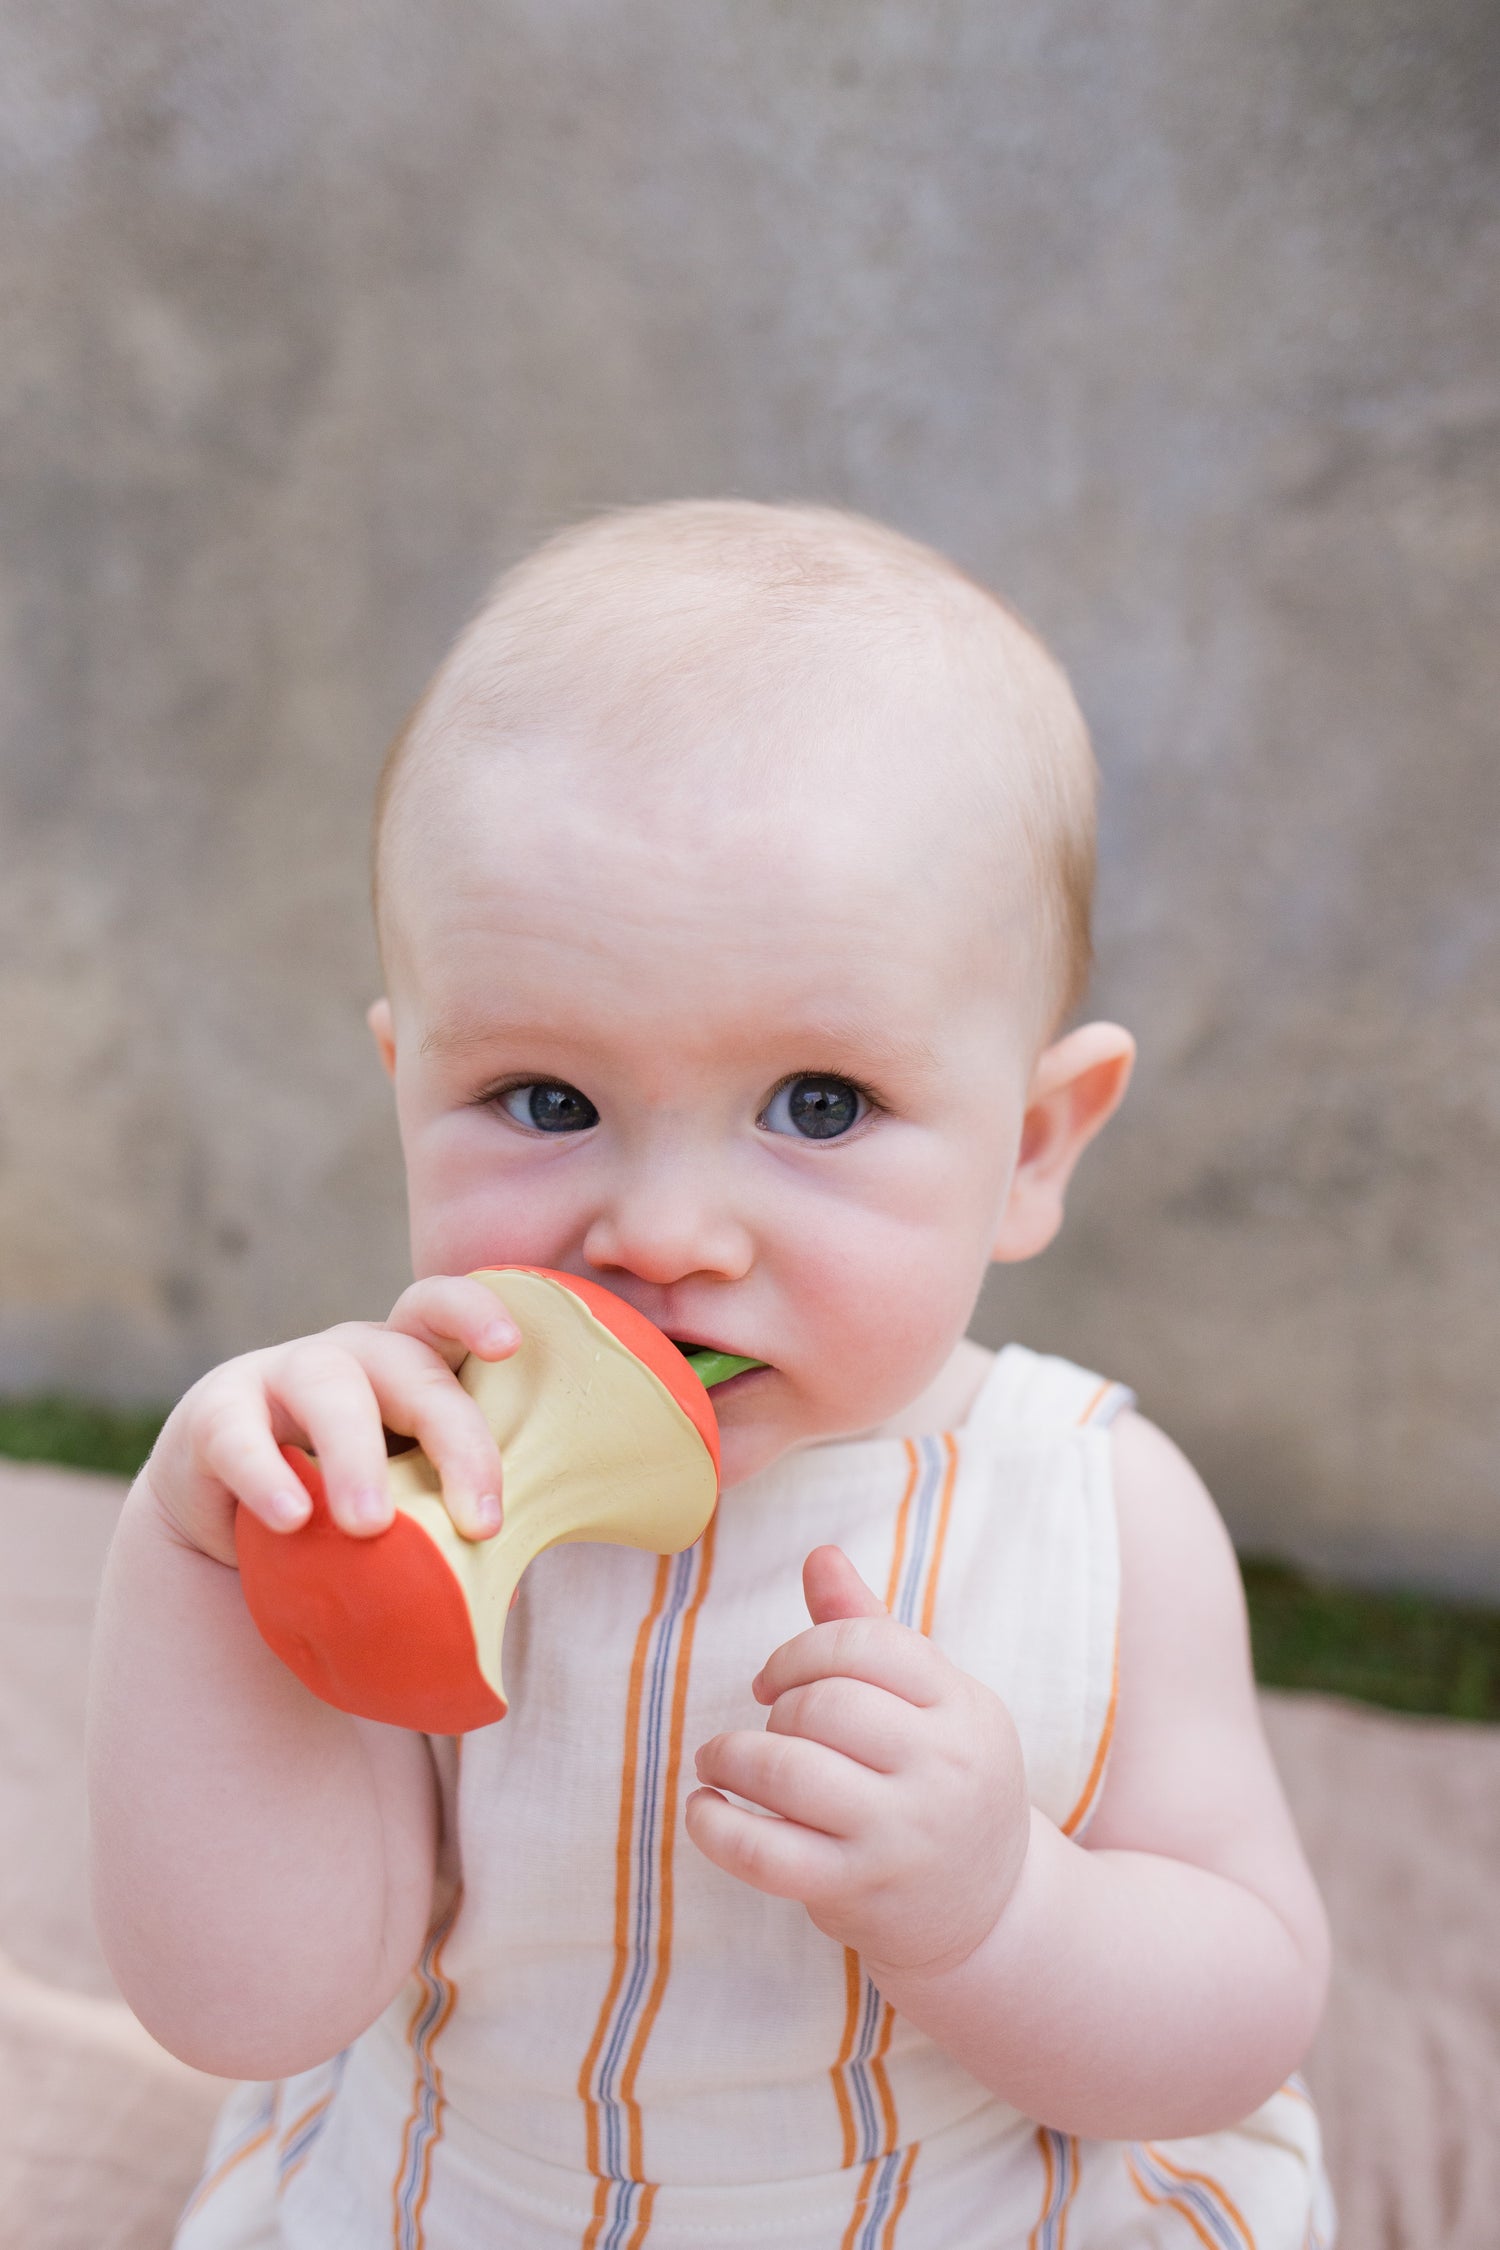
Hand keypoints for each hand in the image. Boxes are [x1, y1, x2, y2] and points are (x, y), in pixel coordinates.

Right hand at [138, 1275, 519, 1567]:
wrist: (230, 1519)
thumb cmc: (345, 1503)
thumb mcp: (405, 1499)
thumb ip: (450, 1519)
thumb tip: (508, 1595)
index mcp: (413, 1365)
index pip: (445, 1315)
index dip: (475, 1315)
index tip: (507, 1345)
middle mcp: (354, 1355)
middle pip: (411, 1367)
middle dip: (455, 1439)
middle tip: (480, 1523)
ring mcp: (281, 1374)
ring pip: (331, 1391)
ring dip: (357, 1457)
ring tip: (370, 1527)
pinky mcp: (216, 1415)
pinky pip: (240, 1436)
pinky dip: (266, 1476)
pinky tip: (291, 1520)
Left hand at [686, 1547, 1030, 1978]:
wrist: (991, 1910)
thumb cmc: (941, 1781)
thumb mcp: (930, 1702)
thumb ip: (868, 1629)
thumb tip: (818, 1555)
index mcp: (964, 1707)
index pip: (867, 1644)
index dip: (802, 1650)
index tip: (775, 1678)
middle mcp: (942, 1769)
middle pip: (826, 1705)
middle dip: (776, 1707)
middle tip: (767, 1727)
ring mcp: (901, 1836)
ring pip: (790, 1772)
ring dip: (733, 1757)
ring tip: (720, 1760)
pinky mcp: (856, 1892)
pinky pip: (765, 1854)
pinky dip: (716, 1827)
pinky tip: (704, 1808)